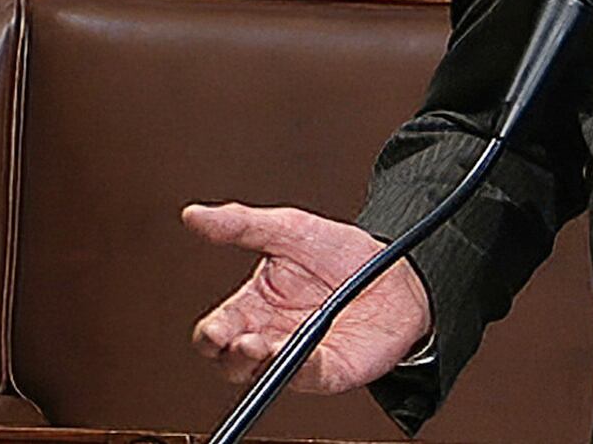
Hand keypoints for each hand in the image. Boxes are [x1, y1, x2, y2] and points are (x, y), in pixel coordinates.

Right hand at [184, 202, 431, 392]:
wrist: (398, 270)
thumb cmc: (341, 253)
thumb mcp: (289, 228)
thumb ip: (241, 225)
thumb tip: (194, 215)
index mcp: (252, 306)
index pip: (215, 332)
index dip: (210, 336)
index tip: (216, 329)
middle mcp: (270, 335)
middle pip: (230, 362)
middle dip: (230, 356)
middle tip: (243, 339)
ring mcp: (298, 355)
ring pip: (264, 375)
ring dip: (260, 366)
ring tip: (264, 345)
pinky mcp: (327, 369)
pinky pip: (307, 377)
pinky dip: (301, 369)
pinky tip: (303, 353)